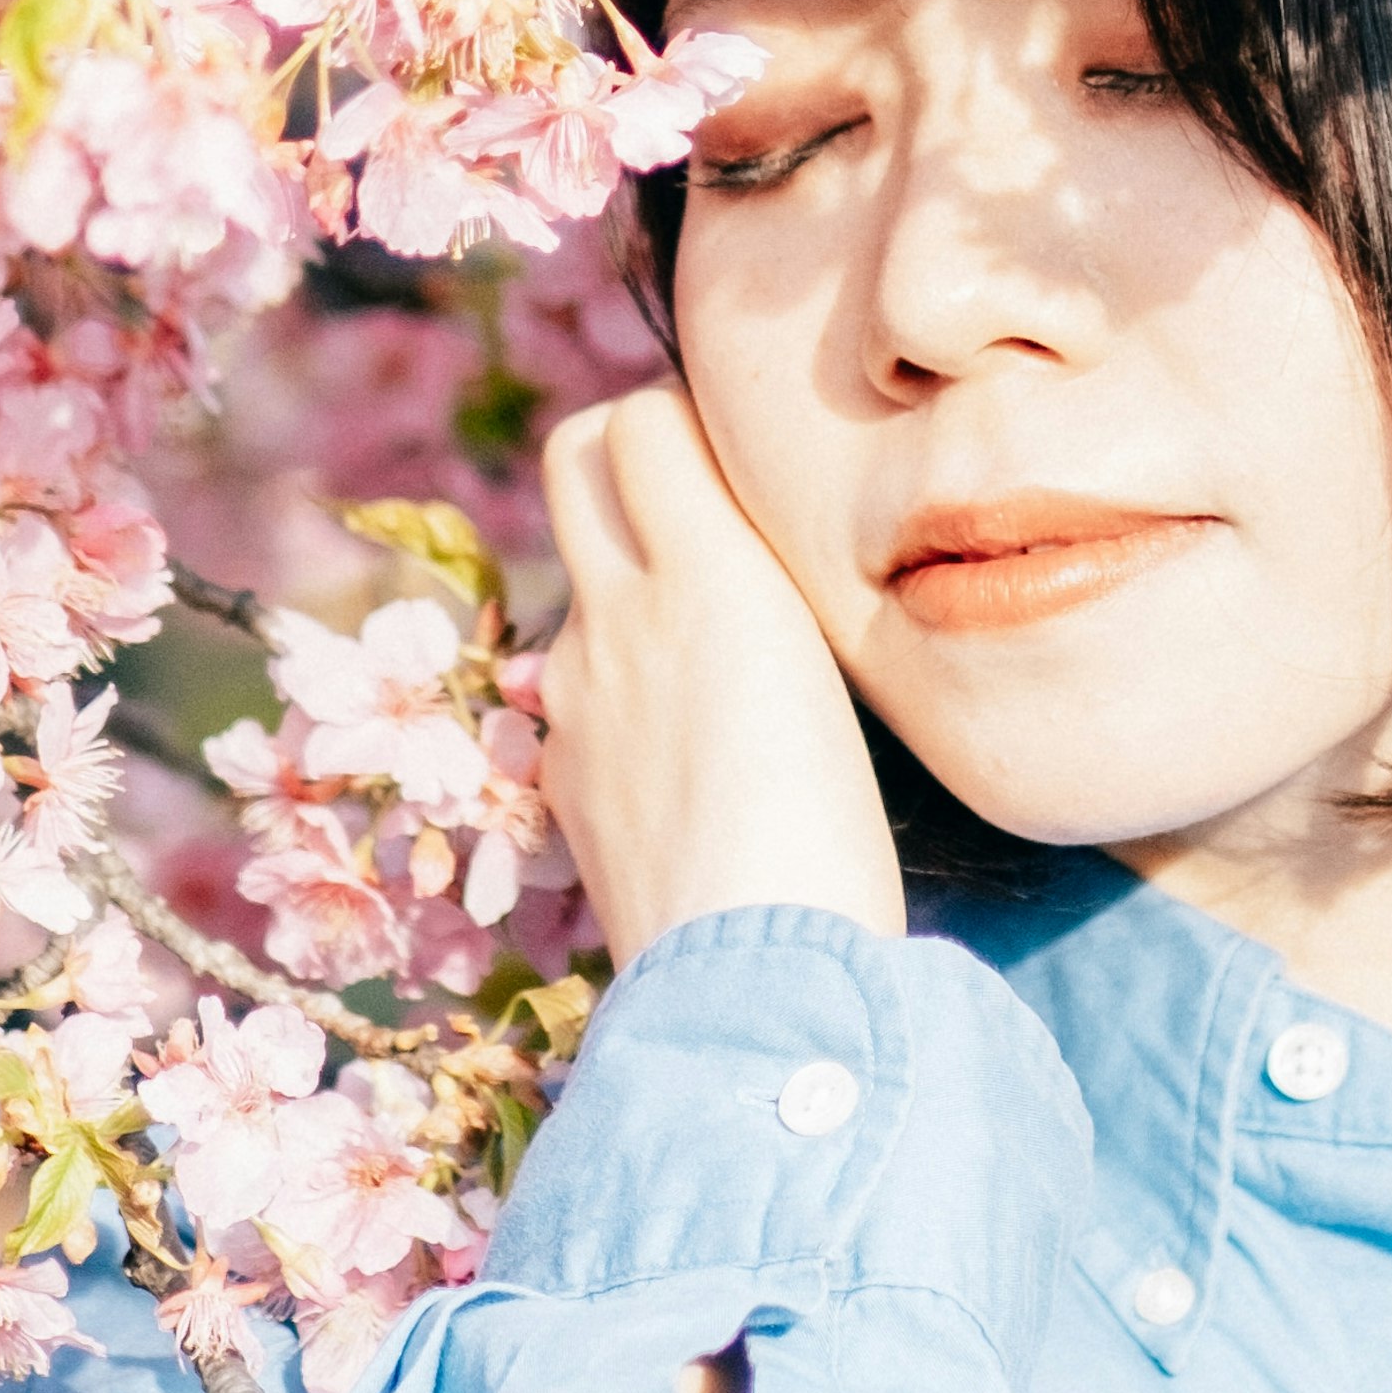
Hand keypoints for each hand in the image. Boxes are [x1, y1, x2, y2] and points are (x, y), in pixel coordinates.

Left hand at [536, 388, 904, 966]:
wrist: (754, 976)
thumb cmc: (832, 830)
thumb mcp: (825, 671)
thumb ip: (756, 582)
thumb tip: (722, 536)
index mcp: (705, 572)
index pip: (638, 416)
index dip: (679, 419)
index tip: (731, 458)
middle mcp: (618, 612)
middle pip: (574, 454)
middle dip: (620, 451)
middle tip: (688, 499)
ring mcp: (572, 689)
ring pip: (583, 579)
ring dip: (629, 582)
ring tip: (714, 655)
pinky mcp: (558, 766)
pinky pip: (579, 684)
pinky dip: (620, 686)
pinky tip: (687, 752)